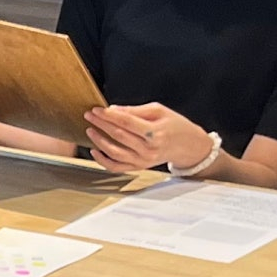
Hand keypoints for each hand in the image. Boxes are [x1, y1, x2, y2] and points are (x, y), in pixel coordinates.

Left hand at [84, 102, 211, 173]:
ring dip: (99, 141)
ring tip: (90, 130)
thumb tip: (113, 109)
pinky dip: (102, 160)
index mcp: (154, 133)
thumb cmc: (174, 125)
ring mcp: (142, 161)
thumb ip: (135, 111)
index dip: (109, 116)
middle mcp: (148, 149)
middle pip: (118, 136)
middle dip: (101, 124)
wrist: (187, 145)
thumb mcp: (159, 111)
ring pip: (114, 153)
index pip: (126, 123)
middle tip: (89, 115)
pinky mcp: (138, 167)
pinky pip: (116, 167)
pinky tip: (94, 150)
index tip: (96, 109)